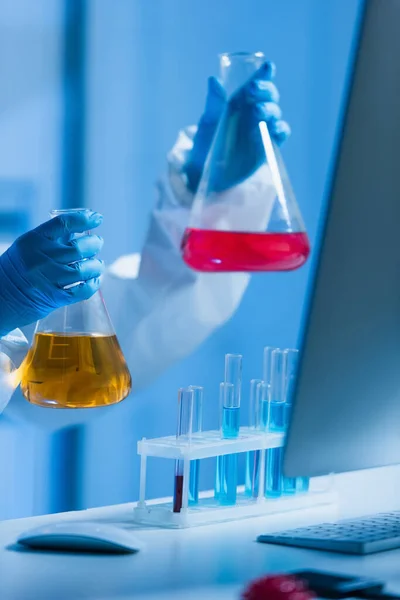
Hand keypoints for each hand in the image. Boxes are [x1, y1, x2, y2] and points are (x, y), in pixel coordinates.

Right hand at [0, 210, 104, 335]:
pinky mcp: (54, 298)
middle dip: (94, 244)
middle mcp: (41, 258)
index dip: (84, 219)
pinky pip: (82, 290)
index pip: (64, 223)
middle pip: (79, 248)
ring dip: (96, 266)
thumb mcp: (28, 247)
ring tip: (97, 264)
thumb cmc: (17, 269)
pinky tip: (94, 279)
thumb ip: (53, 238)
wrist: (0, 298)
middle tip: (97, 243)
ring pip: (84, 269)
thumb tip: (80, 228)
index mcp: (34, 241)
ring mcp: (48, 279)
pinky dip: (93, 284)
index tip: (97, 219)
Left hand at [184, 61, 290, 193]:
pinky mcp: (267, 147)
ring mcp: (261, 130)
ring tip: (257, 113)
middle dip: (265, 91)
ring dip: (270, 109)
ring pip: (275, 113)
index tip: (267, 66)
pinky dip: (279, 129)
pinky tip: (272, 129)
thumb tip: (214, 80)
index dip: (264, 74)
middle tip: (253, 91)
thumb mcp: (207, 127)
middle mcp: (252, 114)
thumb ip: (214, 104)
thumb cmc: (203, 151)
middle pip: (269, 96)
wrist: (206, 179)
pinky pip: (280, 134)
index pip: (255, 84)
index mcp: (238, 104)